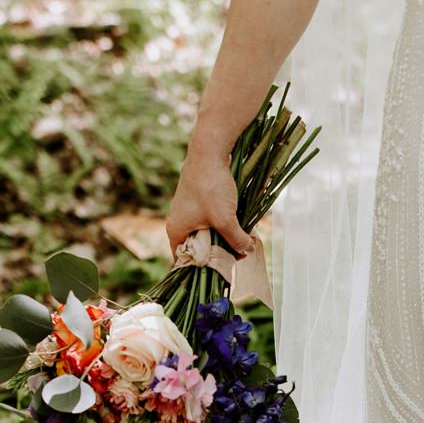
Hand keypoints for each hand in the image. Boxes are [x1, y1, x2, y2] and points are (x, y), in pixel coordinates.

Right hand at [165, 144, 253, 259]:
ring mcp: (189, 212)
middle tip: (240, 254)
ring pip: (208, 234)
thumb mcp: (225, 219)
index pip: (184, 261)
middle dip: (220, 253)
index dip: (203, 269)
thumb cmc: (211, 187)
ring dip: (226, 238)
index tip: (223, 271)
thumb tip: (247, 251)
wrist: (209, 151)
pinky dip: (225, 225)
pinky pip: (212, 221)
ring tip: (244, 240)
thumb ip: (236, 240)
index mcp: (176, 231)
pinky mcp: (200, 202)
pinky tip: (242, 225)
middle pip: (199, 249)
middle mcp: (178, 223)